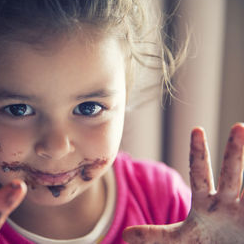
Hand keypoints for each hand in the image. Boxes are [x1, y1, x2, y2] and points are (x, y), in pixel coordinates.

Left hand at [123, 123, 243, 243]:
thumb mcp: (180, 242)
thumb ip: (154, 237)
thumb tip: (125, 236)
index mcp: (208, 204)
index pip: (200, 174)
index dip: (198, 153)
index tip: (196, 129)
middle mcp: (231, 203)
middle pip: (232, 174)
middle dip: (235, 152)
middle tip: (237, 126)